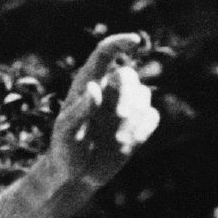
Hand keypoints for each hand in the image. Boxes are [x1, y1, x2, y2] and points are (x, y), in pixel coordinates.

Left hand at [48, 33, 158, 186]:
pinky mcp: (140, 122)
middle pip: (128, 76)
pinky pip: (152, 116)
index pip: (104, 53)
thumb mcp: (65, 133)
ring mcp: (127, 105)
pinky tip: (124, 143)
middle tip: (120, 115)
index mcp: (88, 84)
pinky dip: (142, 130)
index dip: (119, 43)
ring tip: (113, 139)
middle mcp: (109, 90)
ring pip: (143, 96)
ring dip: (131, 118)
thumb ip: (79, 111)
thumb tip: (94, 87)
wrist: (77, 175)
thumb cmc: (65, 150)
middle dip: (127, 93)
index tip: (134, 41)